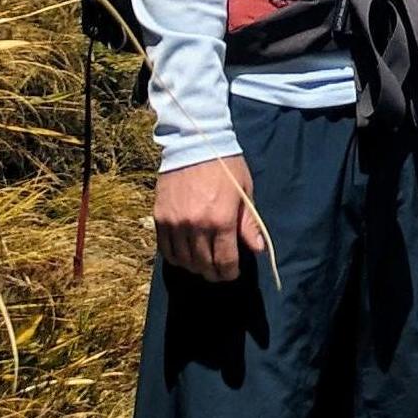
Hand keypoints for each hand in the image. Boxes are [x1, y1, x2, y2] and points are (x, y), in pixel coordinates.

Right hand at [153, 155, 270, 287]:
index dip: (229, 273)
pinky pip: (165, 249)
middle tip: (219, 273)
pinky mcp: (159, 218)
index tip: (233, 274)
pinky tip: (185, 256)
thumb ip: (249, 223)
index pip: (225, 260)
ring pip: (184, 260)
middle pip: (203, 264)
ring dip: (195, 267)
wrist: (194, 144)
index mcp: (221, 219)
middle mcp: (196, 226)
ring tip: (203, 265)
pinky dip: (176, 257)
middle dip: (213, 273)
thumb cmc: (226, 166)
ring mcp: (175, 223)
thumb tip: (257, 249)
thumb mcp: (245, 191)